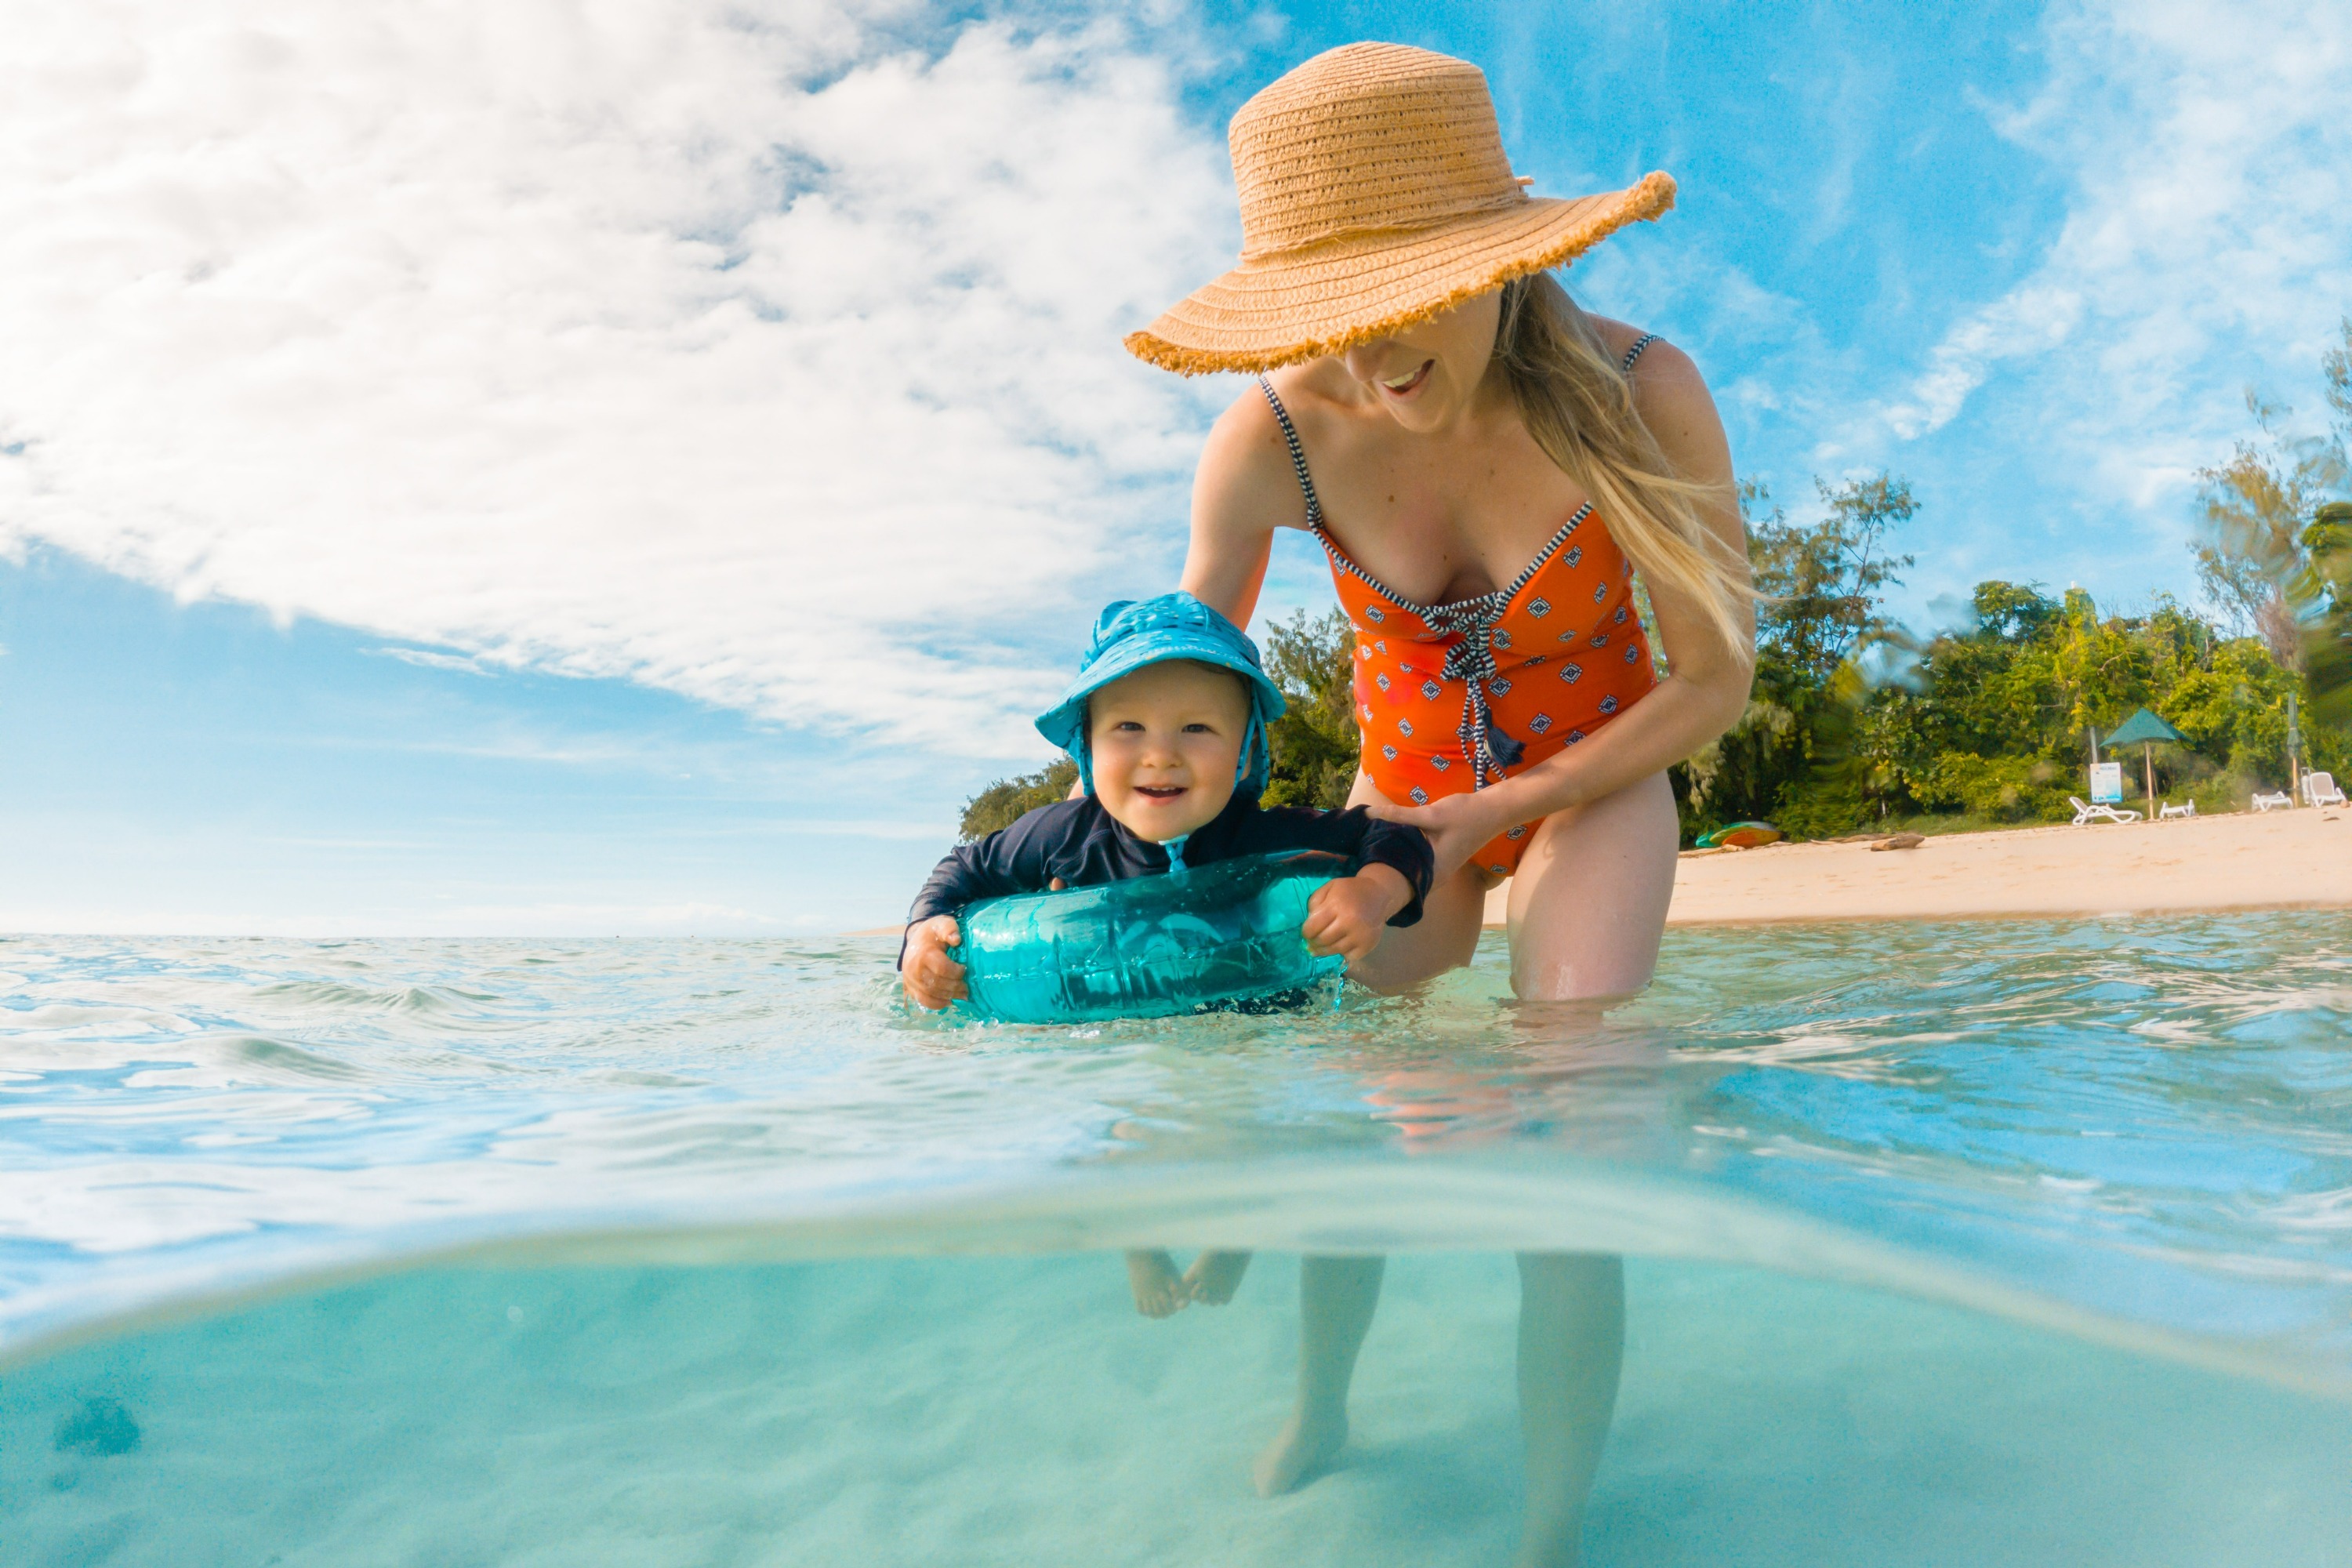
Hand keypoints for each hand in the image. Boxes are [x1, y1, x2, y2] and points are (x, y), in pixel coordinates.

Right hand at [901, 914, 966, 1009]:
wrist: (915, 939)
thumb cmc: (932, 933)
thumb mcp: (941, 923)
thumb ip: (949, 928)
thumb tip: (956, 940)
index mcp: (922, 953)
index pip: (942, 968)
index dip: (956, 972)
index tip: (965, 969)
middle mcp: (913, 969)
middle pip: (937, 984)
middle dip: (955, 987)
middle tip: (967, 987)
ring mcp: (910, 980)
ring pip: (931, 995)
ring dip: (949, 997)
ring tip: (962, 995)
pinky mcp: (910, 988)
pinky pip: (923, 1001)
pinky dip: (937, 1004)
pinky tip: (949, 1001)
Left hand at [1301, 865, 1410, 966]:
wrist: (1378, 894)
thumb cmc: (1350, 890)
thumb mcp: (1329, 887)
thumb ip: (1315, 903)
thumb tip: (1309, 925)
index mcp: (1336, 906)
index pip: (1312, 927)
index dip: (1306, 932)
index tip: (1306, 933)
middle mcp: (1349, 922)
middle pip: (1322, 940)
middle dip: (1314, 943)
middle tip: (1312, 942)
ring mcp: (1360, 935)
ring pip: (1334, 950)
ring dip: (1325, 950)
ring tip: (1322, 947)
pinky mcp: (1368, 944)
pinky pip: (1349, 956)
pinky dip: (1343, 953)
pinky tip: (1340, 945)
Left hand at [1364, 791, 1514, 881]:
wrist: (1492, 811)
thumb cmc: (1465, 814)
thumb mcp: (1430, 814)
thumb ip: (1399, 815)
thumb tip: (1369, 813)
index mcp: (1434, 871)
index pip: (1399, 877)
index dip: (1379, 869)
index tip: (1359, 861)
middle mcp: (1436, 876)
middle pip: (1403, 875)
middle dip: (1384, 864)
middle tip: (1360, 853)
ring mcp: (1440, 871)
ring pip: (1410, 868)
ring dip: (1395, 858)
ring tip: (1370, 847)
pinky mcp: (1441, 861)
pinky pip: (1418, 862)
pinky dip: (1407, 854)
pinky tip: (1393, 843)